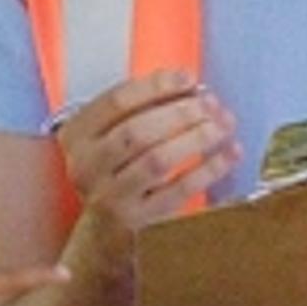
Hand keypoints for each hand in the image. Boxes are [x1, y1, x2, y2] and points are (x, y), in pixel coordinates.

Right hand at [52, 72, 237, 247]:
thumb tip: (191, 89)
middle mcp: (85, 166)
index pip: (117, 101)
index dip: (157, 86)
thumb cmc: (117, 167)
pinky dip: (208, 169)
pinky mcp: (136, 219)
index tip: (189, 78)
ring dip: (196, 138)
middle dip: (180, 113)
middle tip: (210, 103)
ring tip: (223, 124)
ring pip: (156, 160)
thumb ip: (143, 108)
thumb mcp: (112, 134)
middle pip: (136, 131)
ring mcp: (108, 196)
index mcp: (77, 134)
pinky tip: (229, 153)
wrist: (104, 227)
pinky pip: (178, 191)